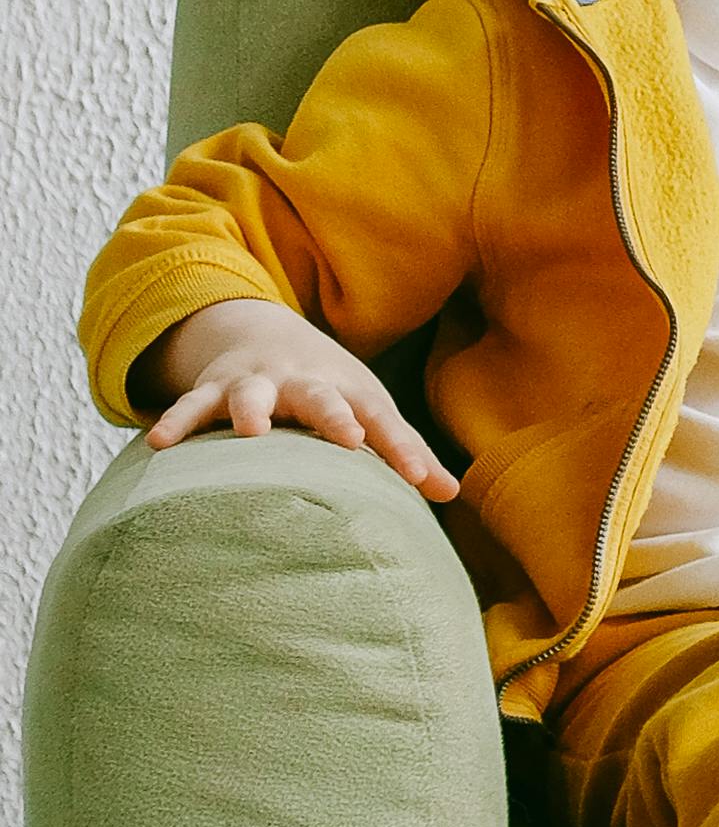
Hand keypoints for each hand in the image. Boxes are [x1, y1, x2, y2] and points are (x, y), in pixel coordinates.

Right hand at [143, 301, 460, 501]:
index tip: (425, 483)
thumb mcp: (369, 410)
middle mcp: (305, 382)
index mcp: (349, 392)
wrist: (268, 333)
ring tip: (249, 430)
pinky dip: (177, 422)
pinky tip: (158, 443)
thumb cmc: (331, 390)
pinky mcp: (215, 387)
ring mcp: (258, 381)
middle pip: (322, 396)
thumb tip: (452, 493)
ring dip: (252, 407)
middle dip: (334, 415)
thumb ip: (406, 452)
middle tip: (348, 438)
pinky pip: (192, 404)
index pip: (383, 421)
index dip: (404, 451)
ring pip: (253, 392)